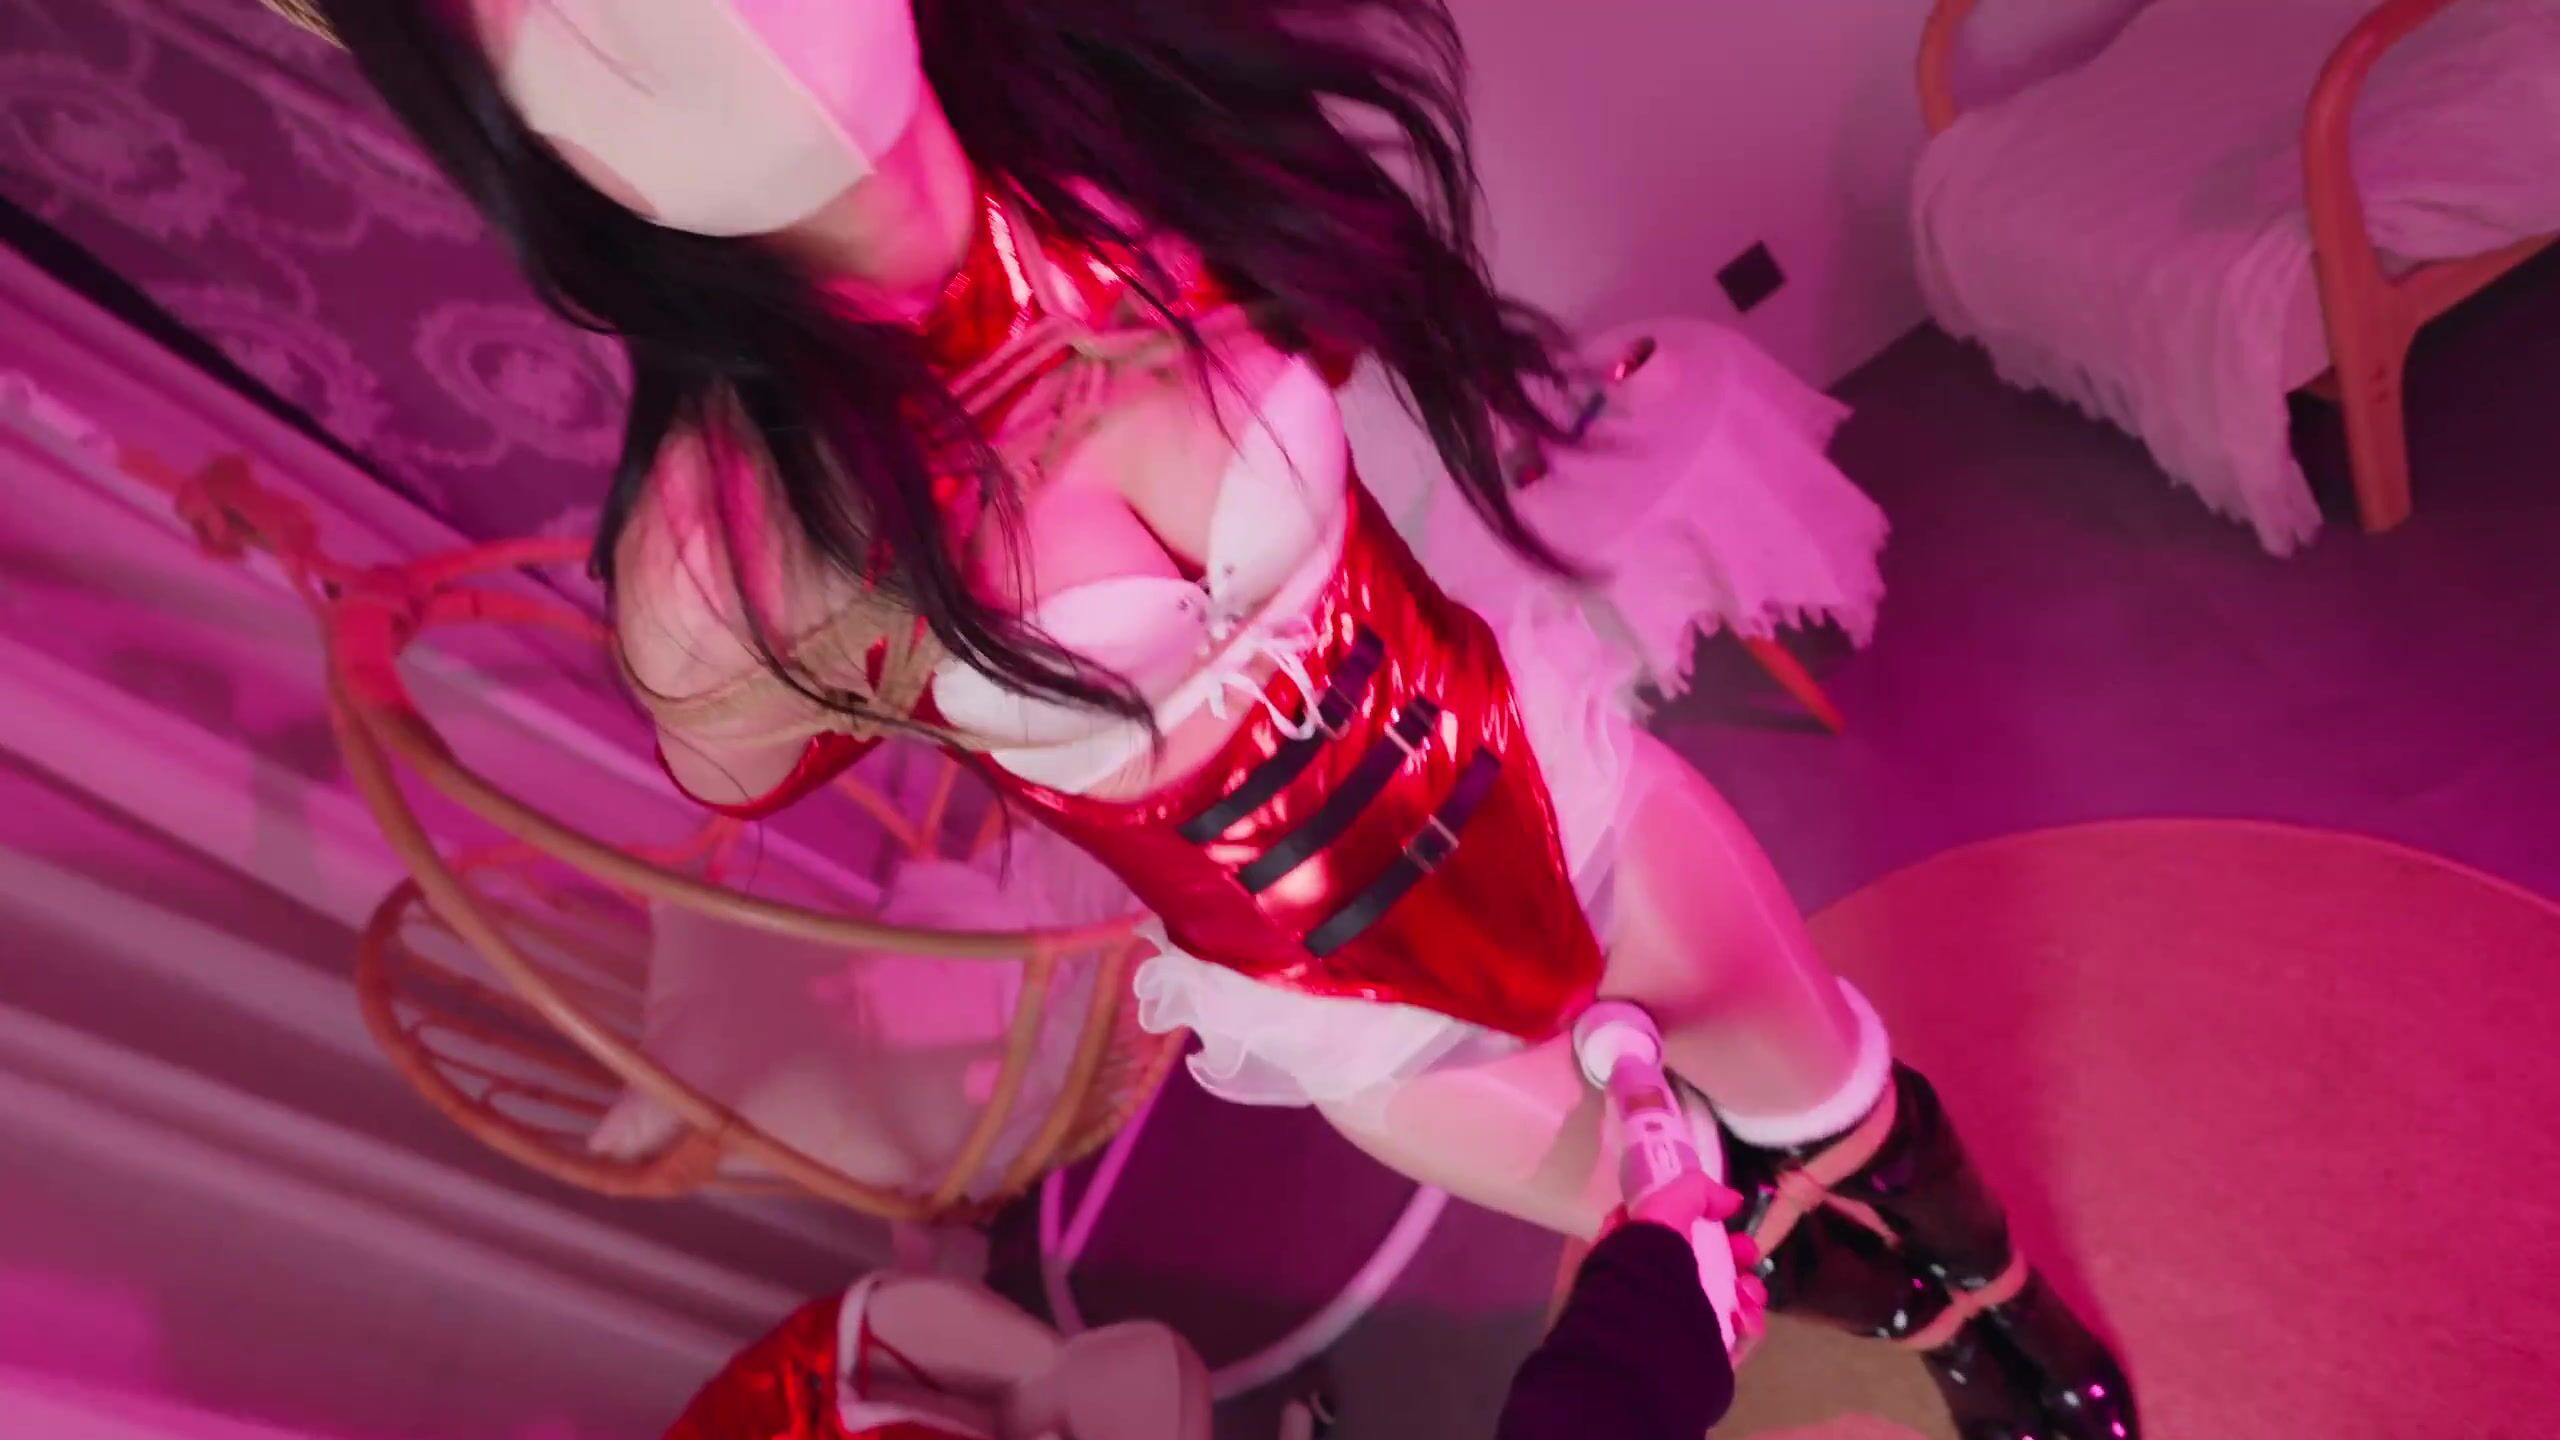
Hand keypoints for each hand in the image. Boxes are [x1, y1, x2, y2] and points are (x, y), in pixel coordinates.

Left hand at [1597, 1182, 1769, 1346]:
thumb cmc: (1647, 1266)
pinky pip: (1734, 1334)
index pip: (1664, 1226)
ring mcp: (1675, 1322)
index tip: (1723, 1213)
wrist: (1648, 1340)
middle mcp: (1649, 1287)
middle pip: (1704, 1262)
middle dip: (1734, 1252)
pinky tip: (1745, 1318)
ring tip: (1748, 1291)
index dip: (1697, 1216)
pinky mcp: (1701, 1353)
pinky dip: (1746, 1323)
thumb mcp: (1662, 1207)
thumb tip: (1730, 1200)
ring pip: (1723, 1298)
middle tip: (1747, 1252)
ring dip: (1746, 1289)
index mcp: (1628, 1251)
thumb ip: (1695, 1192)